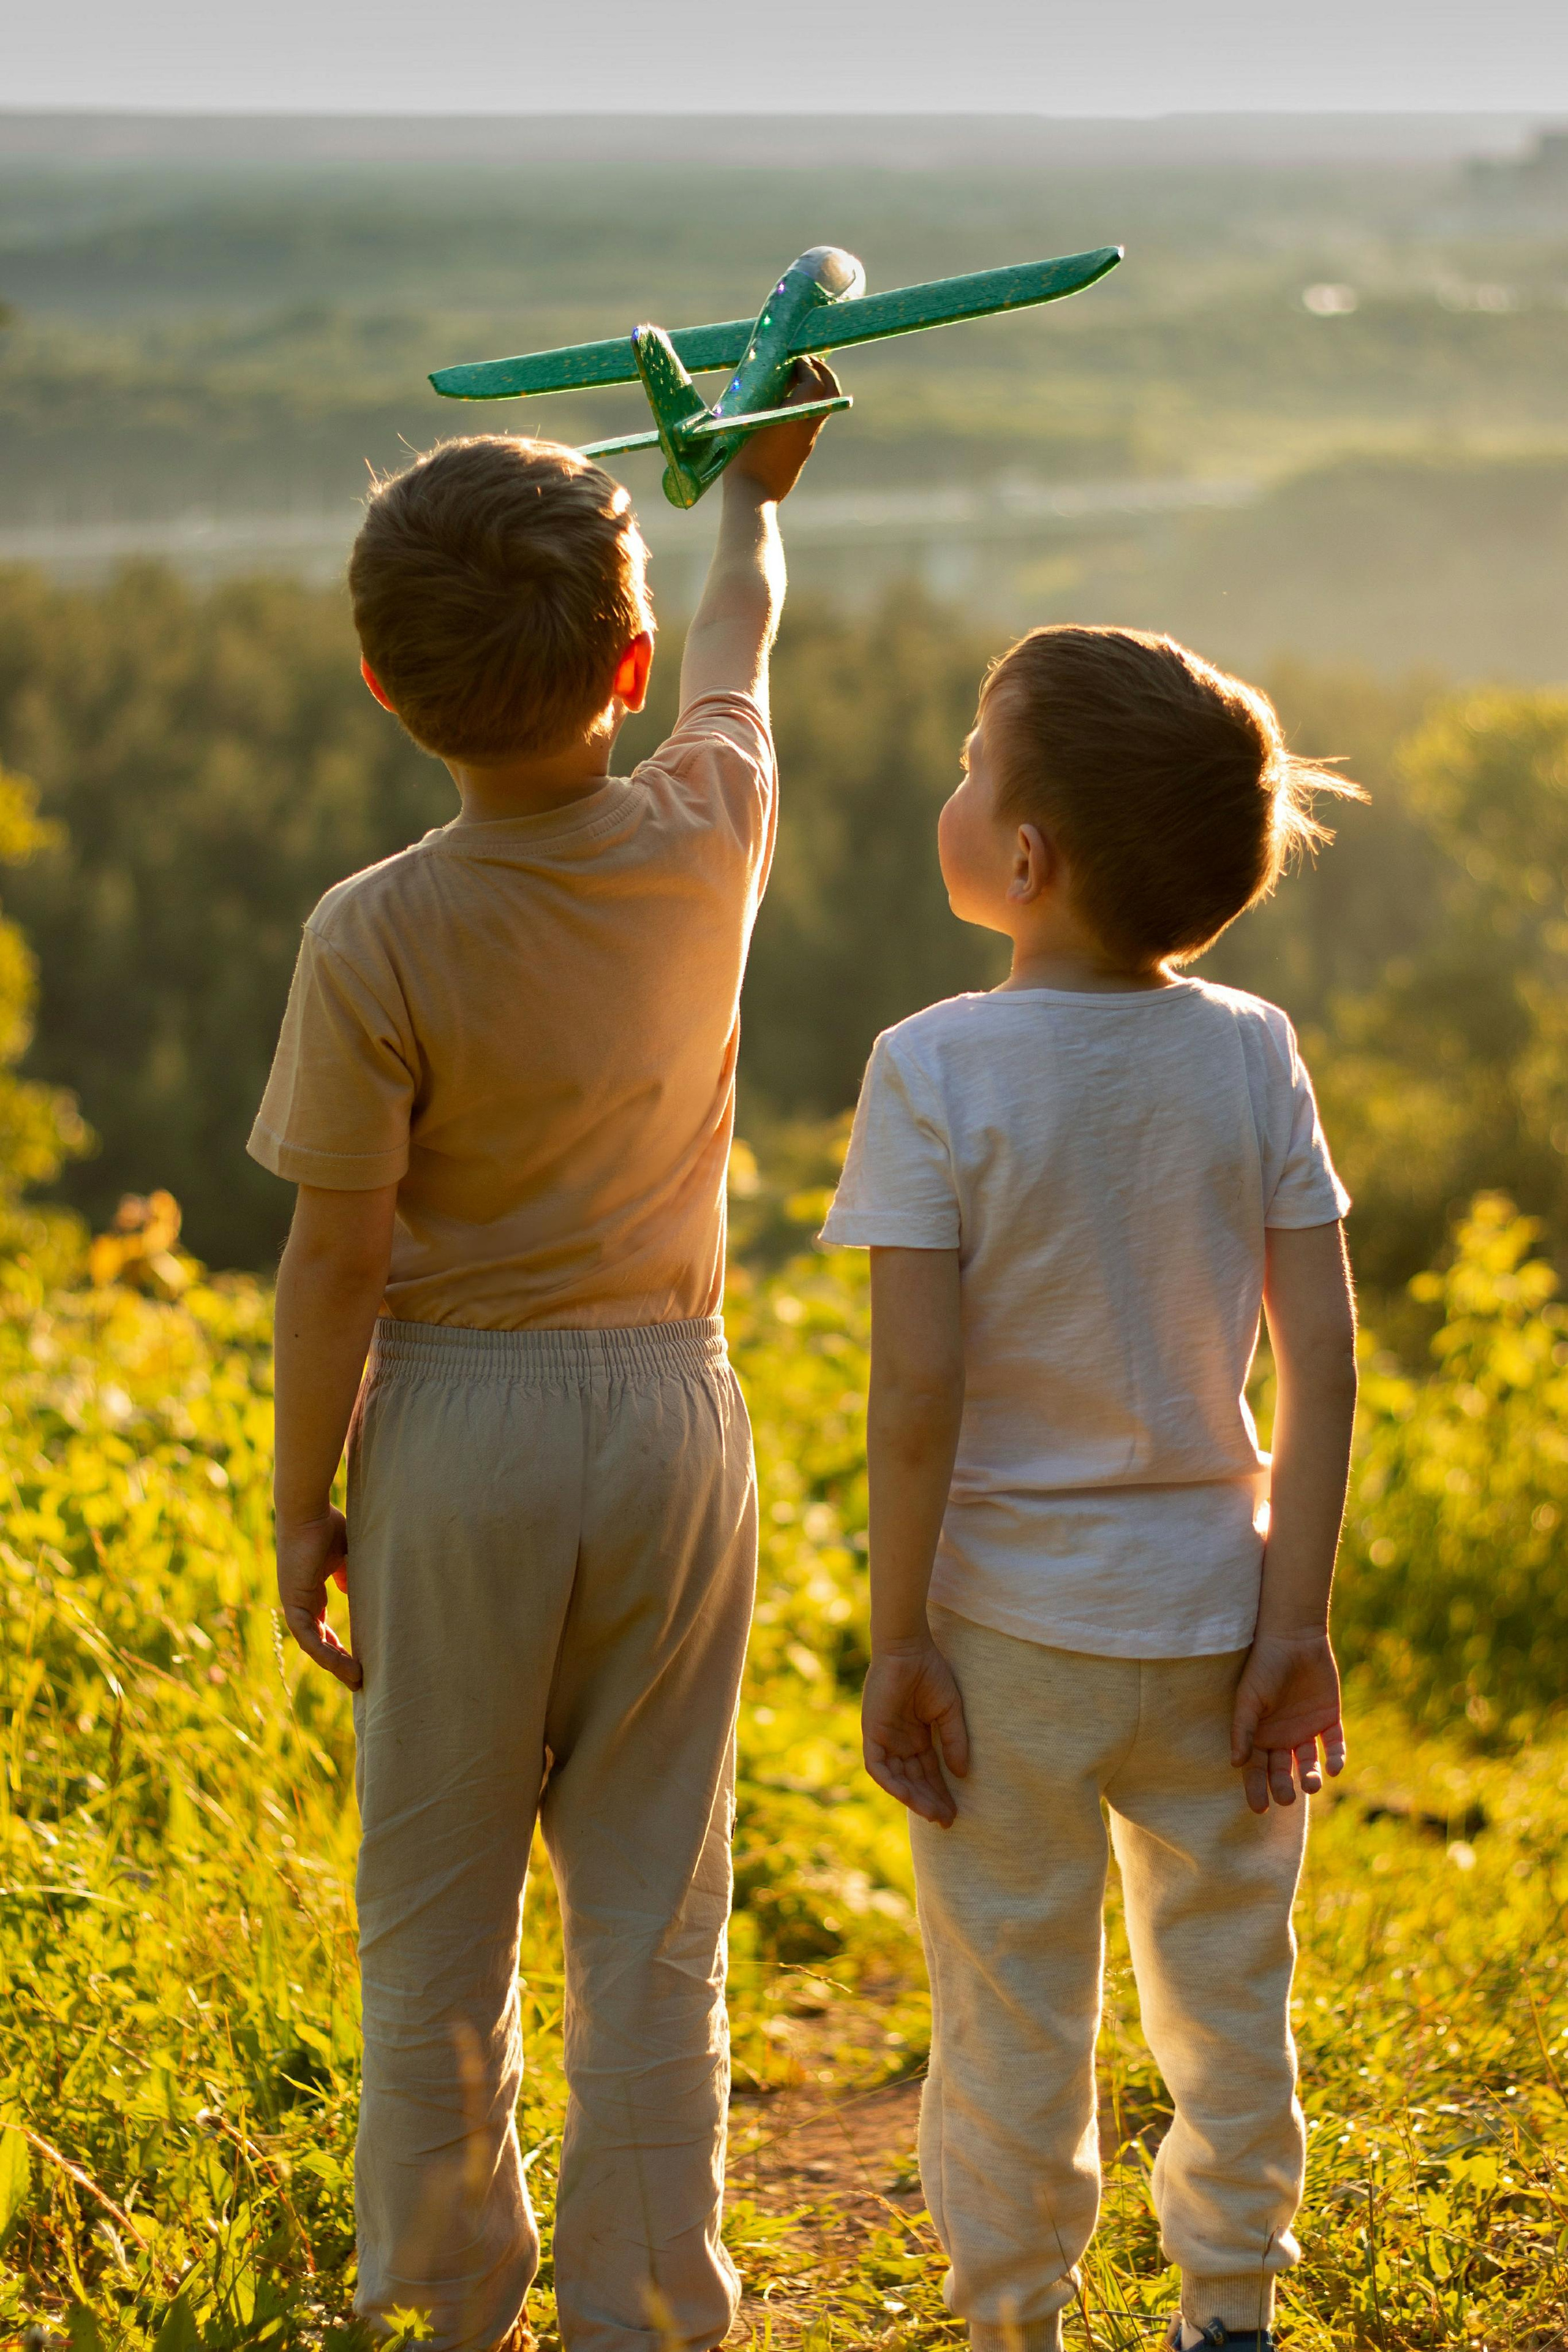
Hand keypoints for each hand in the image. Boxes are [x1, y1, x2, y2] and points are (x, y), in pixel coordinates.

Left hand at [277, 1506, 361, 1688]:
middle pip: (318, 1643)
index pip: (323, 1630)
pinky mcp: (294, 1603)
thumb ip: (350, 1577)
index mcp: (311, 1592)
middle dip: (338, 1663)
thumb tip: (353, 1592)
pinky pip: (308, 1637)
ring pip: (313, 1646)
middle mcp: (300, 1602)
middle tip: (359, 1680)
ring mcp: (295, 1604)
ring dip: (335, 1665)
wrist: (307, 1511)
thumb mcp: (346, 1556)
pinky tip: (344, 1666)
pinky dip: (325, 1654)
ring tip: (358, 1680)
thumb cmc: (327, 1525)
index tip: (359, 1662)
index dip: (339, 1648)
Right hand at [729, 357, 841, 501]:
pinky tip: (789, 405)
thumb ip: (756, 399)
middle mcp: (807, 428)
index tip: (795, 359)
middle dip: (822, 373)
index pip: (814, 382)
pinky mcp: (802, 454)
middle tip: (808, 362)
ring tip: (797, 380)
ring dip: (815, 390)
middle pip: (829, 393)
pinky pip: (811, 423)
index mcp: (794, 417)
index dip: (807, 366)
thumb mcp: (744, 422)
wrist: (752, 498)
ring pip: (823, 408)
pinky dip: (807, 407)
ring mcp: (807, 442)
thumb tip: (762, 381)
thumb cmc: (741, 459)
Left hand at [862, 1637, 969, 1827]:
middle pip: (914, 1780)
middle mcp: (899, 1741)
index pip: (928, 1772)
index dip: (941, 1793)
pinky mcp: (872, 1732)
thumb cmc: (930, 1672)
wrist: (909, 1648)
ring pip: (897, 1778)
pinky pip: (878, 1766)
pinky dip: (892, 1783)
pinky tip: (908, 1797)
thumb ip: (954, 1741)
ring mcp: (884, 1738)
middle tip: (947, 1819)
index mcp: (916, 1736)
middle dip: (930, 1800)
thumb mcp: (949, 1711)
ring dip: (914, 1798)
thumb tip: (961, 1774)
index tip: (954, 1812)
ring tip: (933, 1814)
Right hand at [1231, 1629, 1344, 1813]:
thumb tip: (1236, 1764)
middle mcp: (1282, 1737)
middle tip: (1287, 1798)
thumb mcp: (1248, 1699)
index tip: (1259, 1808)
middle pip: (1282, 1771)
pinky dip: (1336, 1758)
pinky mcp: (1329, 1720)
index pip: (1255, 1769)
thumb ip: (1243, 1730)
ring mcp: (1306, 1729)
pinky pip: (1334, 1745)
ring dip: (1310, 1776)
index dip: (1256, 1789)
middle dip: (1283, 1787)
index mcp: (1259, 1734)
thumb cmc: (1264, 1666)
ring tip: (1311, 1784)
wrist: (1294, 1638)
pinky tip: (1334, 1767)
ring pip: (1309, 1762)